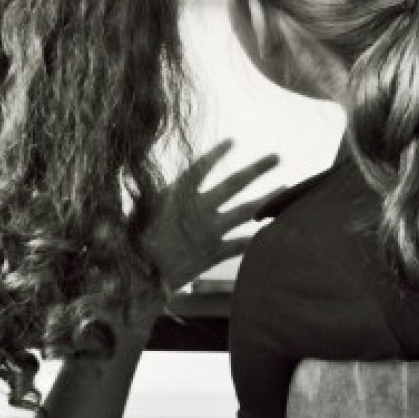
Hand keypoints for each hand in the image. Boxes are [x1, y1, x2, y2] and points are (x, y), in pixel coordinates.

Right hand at [143, 140, 281, 293]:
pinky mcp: (214, 252)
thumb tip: (140, 170)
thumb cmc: (133, 241)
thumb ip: (151, 191)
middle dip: (257, 169)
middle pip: (235, 183)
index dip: (217, 154)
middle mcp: (200, 208)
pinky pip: (241, 244)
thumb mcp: (139, 208)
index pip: (202, 167)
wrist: (142, 276)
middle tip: (277, 157)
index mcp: (178, 194)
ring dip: (267, 197)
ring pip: (246, 210)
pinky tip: (271, 231)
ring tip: (285, 187)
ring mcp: (210, 230)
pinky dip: (257, 238)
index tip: (233, 141)